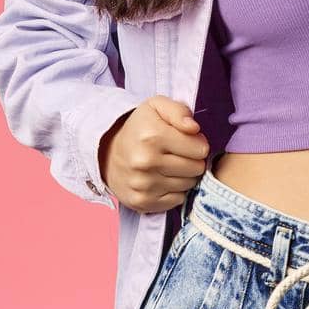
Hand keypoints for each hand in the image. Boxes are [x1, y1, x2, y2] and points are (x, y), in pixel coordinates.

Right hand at [99, 95, 209, 213]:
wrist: (108, 153)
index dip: (198, 143)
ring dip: (185, 175)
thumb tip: (194, 128)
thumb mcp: (156, 106)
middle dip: (194, 160)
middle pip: (197, 168)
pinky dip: (175, 191)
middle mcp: (146, 162)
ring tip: (172, 165)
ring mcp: (143, 185)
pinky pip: (178, 200)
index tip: (189, 140)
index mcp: (152, 136)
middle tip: (180, 153)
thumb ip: (179, 111)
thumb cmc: (139, 128)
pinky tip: (164, 179)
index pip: (200, 149)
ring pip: (189, 185)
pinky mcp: (142, 202)